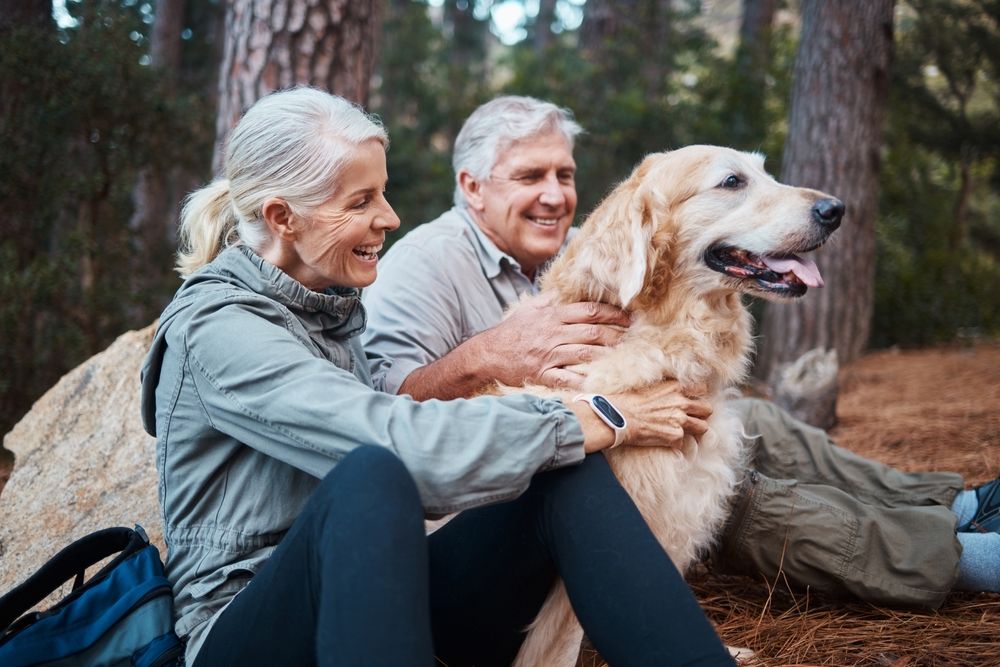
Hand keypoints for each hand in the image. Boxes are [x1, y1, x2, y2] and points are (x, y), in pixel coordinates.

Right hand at [483, 294, 630, 388]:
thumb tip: (562, 291)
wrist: (487, 354)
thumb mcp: (527, 309)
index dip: (612, 313)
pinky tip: (598, 381)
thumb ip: (547, 301)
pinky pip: (566, 378)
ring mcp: (548, 355)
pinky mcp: (542, 373)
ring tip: (623, 355)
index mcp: (552, 316)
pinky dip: (583, 380)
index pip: (589, 311)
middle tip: (633, 336)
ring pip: (585, 353)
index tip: (628, 316)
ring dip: (606, 354)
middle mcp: (553, 334)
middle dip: (616, 334)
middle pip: (592, 332)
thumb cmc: (509, 332)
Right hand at [608, 381, 711, 449]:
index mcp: (675, 387)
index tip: (691, 402)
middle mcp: (681, 402)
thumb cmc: (626, 401)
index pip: (701, 389)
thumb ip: (665, 389)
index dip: (697, 397)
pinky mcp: (675, 436)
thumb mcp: (648, 386)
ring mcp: (680, 420)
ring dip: (695, 432)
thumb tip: (670, 395)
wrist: (617, 417)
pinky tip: (666, 442)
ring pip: (703, 428)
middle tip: (691, 419)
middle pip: (707, 409)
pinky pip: (684, 443)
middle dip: (701, 415)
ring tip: (685, 434)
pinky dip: (676, 444)